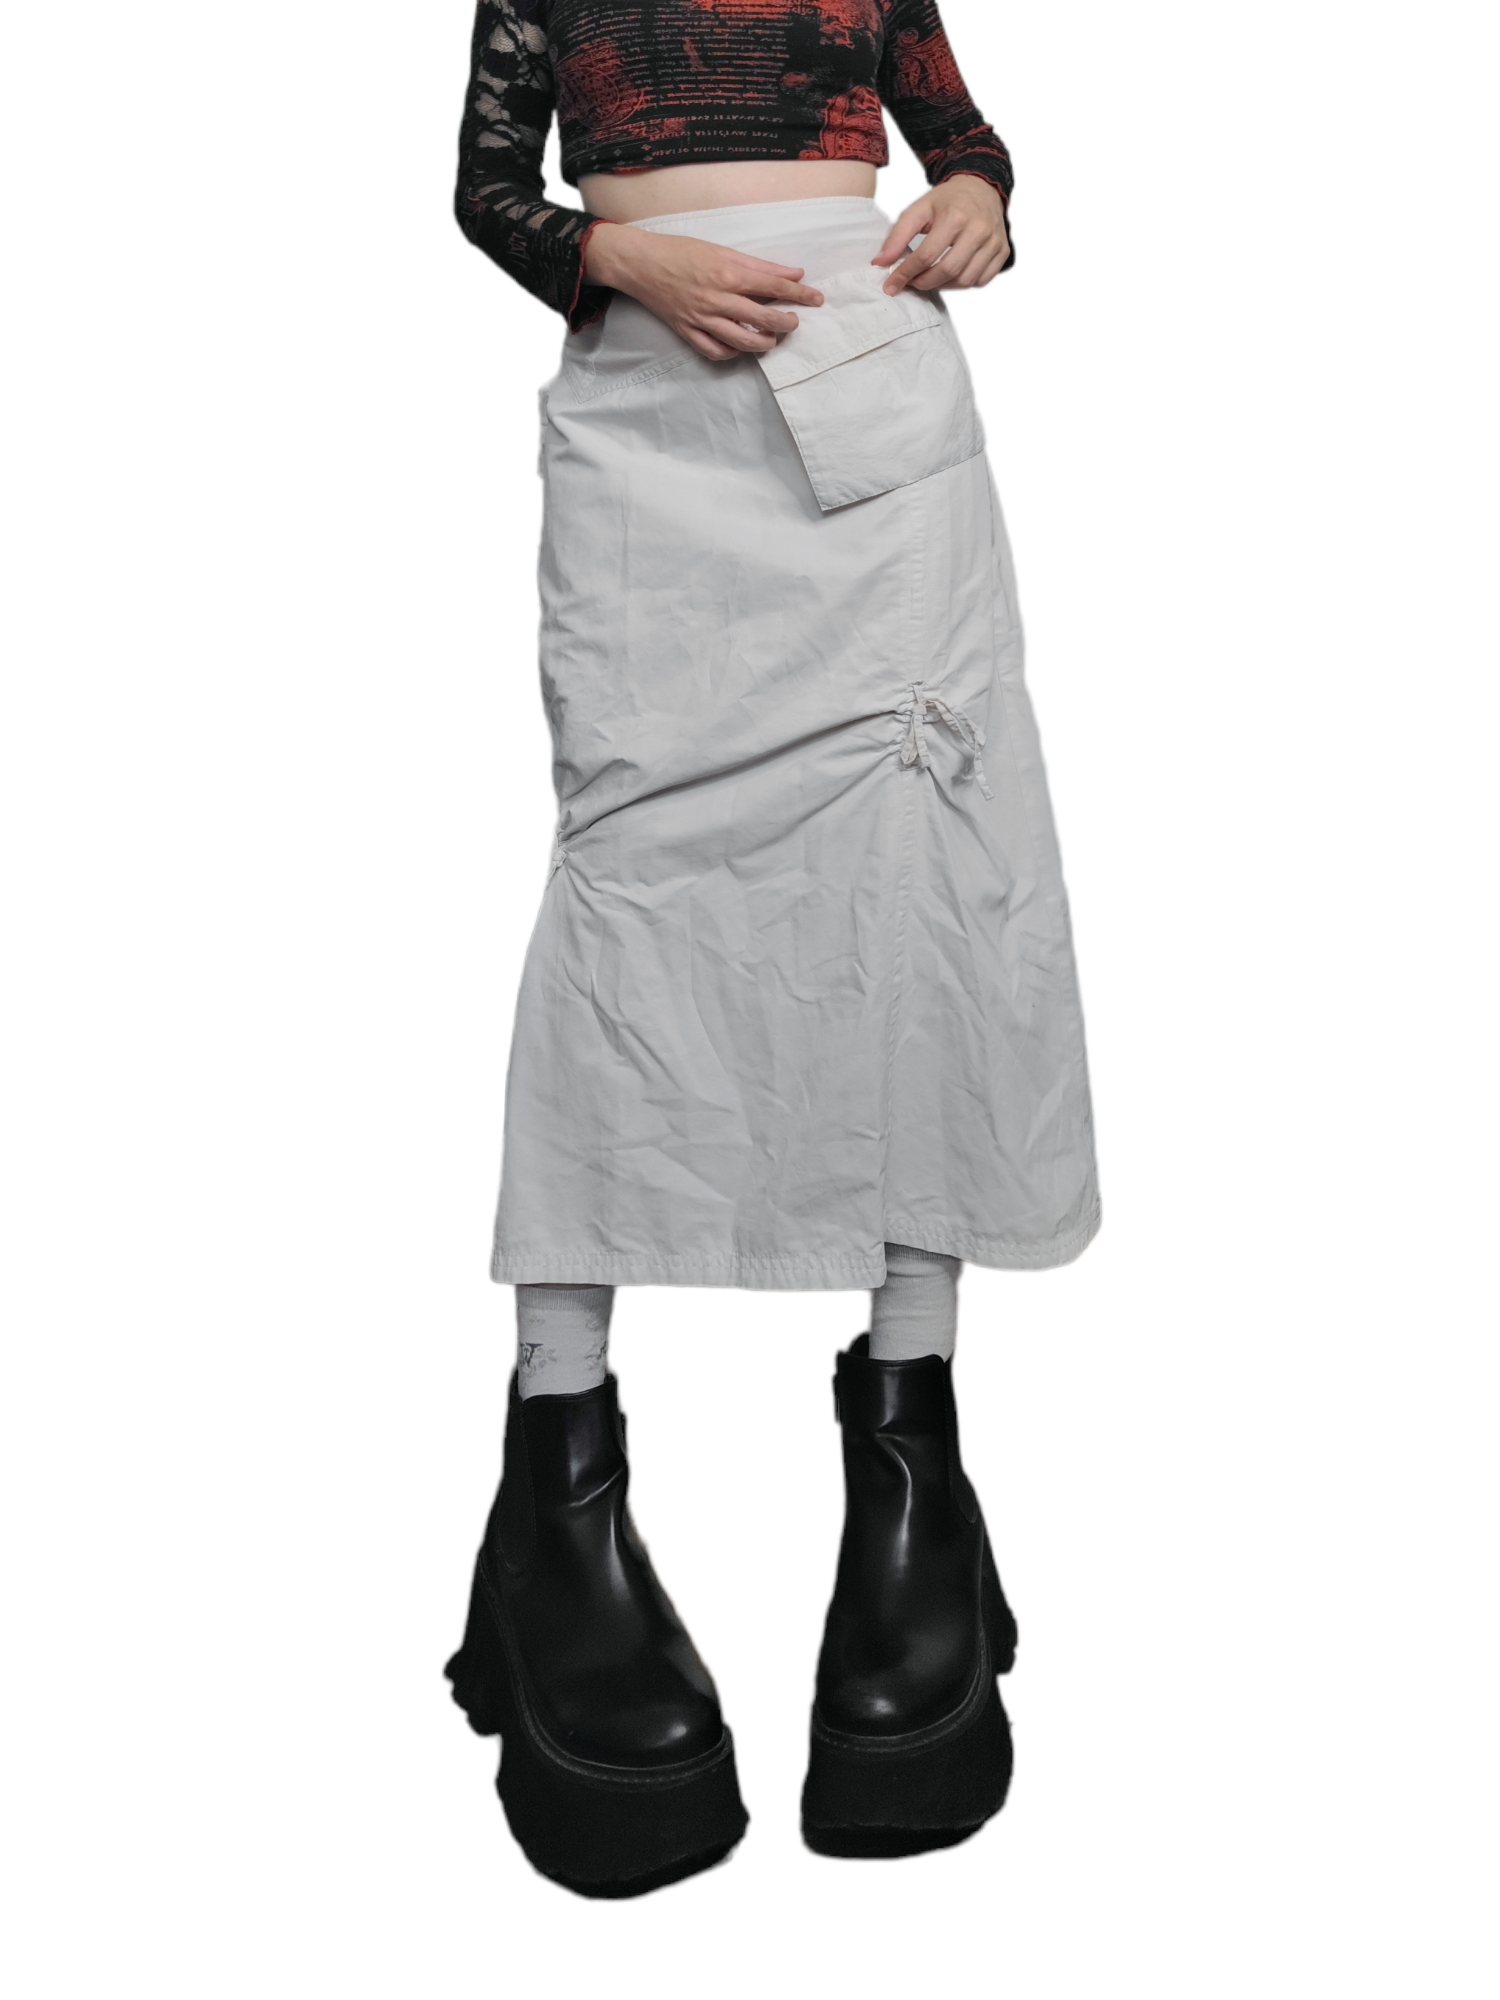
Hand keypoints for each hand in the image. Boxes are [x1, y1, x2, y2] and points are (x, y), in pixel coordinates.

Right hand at [584, 224, 823, 359]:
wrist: (641, 264)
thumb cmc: (682, 252)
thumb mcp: (723, 250)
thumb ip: (759, 266)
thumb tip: (793, 273)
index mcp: (727, 273)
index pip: (773, 286)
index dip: (799, 294)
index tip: (817, 298)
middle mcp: (716, 299)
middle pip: (762, 318)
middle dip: (786, 322)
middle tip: (794, 322)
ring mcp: (701, 319)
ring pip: (742, 342)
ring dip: (764, 343)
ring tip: (773, 337)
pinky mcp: (688, 332)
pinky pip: (716, 352)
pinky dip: (733, 353)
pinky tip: (742, 347)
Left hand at [872, 178, 1010, 295]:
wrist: (981, 188)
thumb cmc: (947, 201)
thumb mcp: (919, 210)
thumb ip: (897, 235)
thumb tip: (880, 263)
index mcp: (955, 216)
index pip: (926, 255)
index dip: (906, 274)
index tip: (891, 285)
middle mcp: (978, 229)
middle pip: (947, 271)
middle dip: (924, 283)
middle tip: (911, 283)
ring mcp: (993, 241)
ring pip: (965, 280)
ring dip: (943, 285)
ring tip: (930, 278)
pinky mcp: (1002, 251)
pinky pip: (981, 280)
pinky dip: (963, 283)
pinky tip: (951, 274)